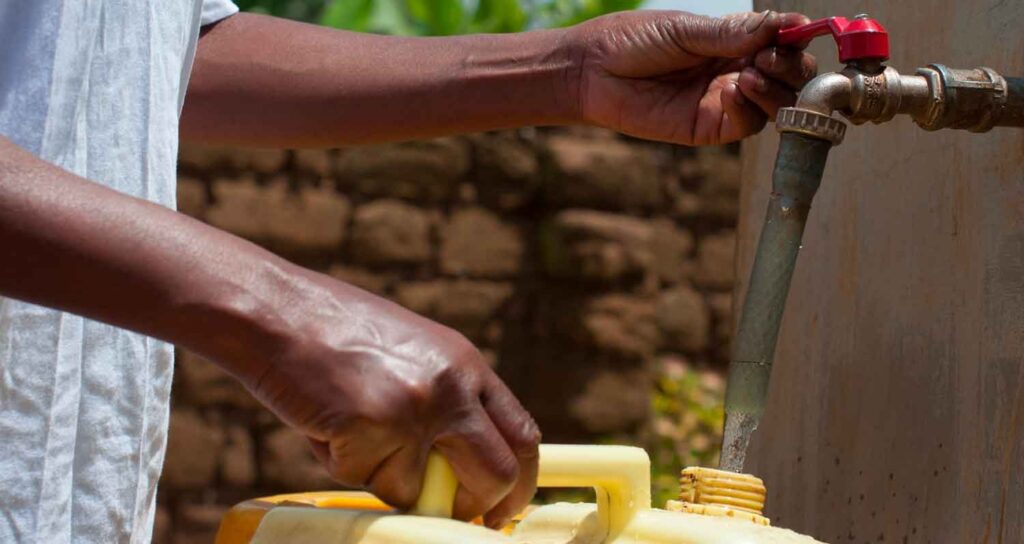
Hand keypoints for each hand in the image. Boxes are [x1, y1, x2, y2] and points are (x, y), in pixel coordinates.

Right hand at [240, 269, 538, 527]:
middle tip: (451, 514)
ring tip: (350, 425)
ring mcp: (414, 409)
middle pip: (494, 473)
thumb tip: (460, 467)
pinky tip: (326, 420)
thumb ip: (447, 401)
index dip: (518, 482)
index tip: (503, 507)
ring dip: (381, 475)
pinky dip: (341, 463)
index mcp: (467, 365)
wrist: (278, 312)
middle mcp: (451, 386)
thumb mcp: (416, 354)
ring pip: (417, 489)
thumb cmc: (336, 332)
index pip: (521, 435)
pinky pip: (365, 480)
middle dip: (474, 506)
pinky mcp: (371, 430)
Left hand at [563, 10, 816, 144]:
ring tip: (752, 73)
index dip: (797, 41)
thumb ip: (736, 33)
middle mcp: (734, 71)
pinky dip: (750, 108)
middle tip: (769, 58)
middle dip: (792, 67)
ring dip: (776, 88)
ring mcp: (723, 101)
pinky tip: (733, 91)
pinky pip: (747, 124)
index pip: (784, 44)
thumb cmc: (632, 41)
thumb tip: (790, 23)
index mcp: (733, 42)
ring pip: (776, 104)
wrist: (592, 72)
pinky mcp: (708, 127)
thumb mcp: (686, 31)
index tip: (798, 34)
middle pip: (790, 77)